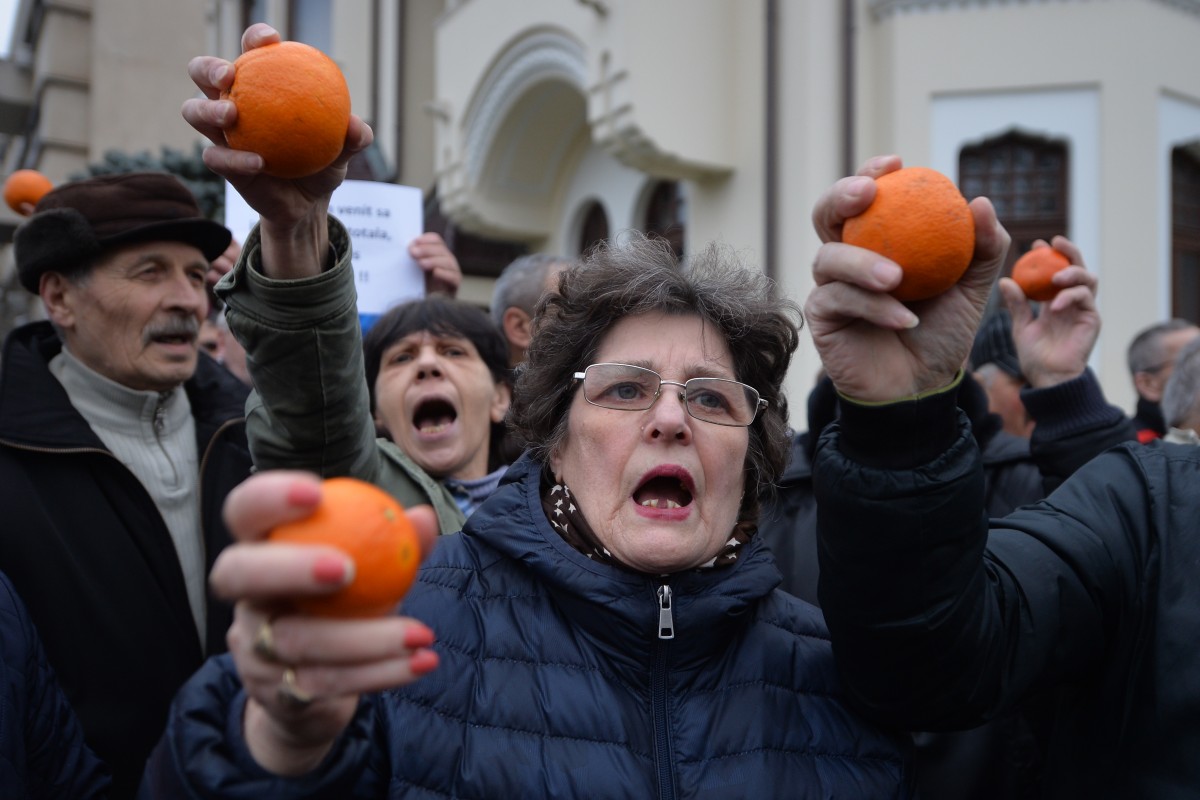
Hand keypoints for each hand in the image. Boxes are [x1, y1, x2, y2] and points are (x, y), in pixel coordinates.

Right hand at [181, 23, 373, 278]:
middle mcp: (235, 102)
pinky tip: (257, 163)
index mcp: (263, 85)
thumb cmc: (324, 162)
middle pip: (204, 72)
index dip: (255, 38)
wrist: (309, 202)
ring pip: (194, 110)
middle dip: (209, 67)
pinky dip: (234, 159)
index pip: (253, 51)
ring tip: (231, 115)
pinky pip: (216, 157)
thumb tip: (355, 125)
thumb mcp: (345, 148)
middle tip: (229, 75)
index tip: (269, 41)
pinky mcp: (223, 163)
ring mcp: (223, 132)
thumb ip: (354, 136)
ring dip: (207, 110)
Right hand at [212, 471, 438, 774]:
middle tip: (345, 568)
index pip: (244, 512)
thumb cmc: (346, 609)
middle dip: (287, 566)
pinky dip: (380, 672)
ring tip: (420, 633)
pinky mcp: (276, 695)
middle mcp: (246, 598)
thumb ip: (394, 543)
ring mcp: (253, 649)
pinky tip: (421, 662)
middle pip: (237, 573)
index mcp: (263, 550)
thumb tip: (422, 518)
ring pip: (294, 640)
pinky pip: (326, 683)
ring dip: (365, 637)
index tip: (316, 492)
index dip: (268, 498)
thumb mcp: (372, 572)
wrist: (317, 692)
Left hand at [409, 232, 461, 296]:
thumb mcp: (412, 270)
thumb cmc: (416, 288)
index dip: (426, 239)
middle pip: (441, 249)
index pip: (436, 241)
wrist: (424, 309)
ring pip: (448, 261)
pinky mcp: (455, 286)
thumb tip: (409, 248)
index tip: (414, 242)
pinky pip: (454, 277)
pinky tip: (436, 272)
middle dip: (426, 249)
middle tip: (412, 253)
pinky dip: (445, 274)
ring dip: (434, 260)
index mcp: (436, 254)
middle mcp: (446, 261)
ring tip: (421, 264)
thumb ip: (412, 259)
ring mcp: (452, 273)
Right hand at [805, 155, 1009, 401]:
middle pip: (826, 214)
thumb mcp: (972, 289)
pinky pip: (838, 301)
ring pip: (828, 258)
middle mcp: (848, 258)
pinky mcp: (822, 318)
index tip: (896, 164)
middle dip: (840, 196)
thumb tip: (980, 202)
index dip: (871, 173)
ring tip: (897, 278)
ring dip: (861, 262)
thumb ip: (982, 247)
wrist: (922, 386)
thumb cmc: (941, 333)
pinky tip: (905, 319)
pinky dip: (874, 307)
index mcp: (879, 242)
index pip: (865, 199)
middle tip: (867, 193)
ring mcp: (830, 287)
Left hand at [999, 236, 1098, 387]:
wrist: (1048, 378)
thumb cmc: (1034, 355)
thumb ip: (1017, 305)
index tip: (1036, 244)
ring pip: (1088, 278)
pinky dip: (1071, 296)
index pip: (1055, 271)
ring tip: (1055, 277)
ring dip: (1072, 272)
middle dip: (1069, 252)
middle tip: (1055, 242)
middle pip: (1077, 268)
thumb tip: (1005, 280)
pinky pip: (1086, 299)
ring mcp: (1083, 309)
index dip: (1049, 255)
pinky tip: (1055, 304)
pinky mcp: (1092, 319)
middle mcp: (1071, 301)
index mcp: (1054, 300)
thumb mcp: (1020, 326)